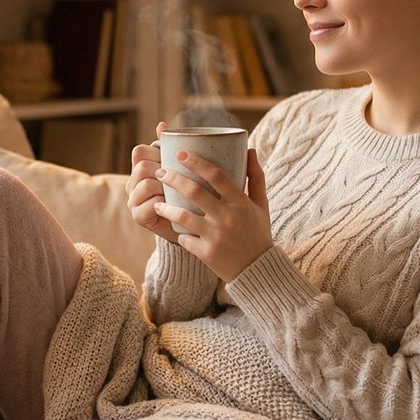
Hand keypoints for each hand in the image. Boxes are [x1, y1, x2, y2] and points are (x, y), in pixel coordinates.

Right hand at [127, 121, 179, 243]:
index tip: (173, 161)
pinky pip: (149, 203)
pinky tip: (174, 206)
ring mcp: (133, 201)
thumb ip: (170, 148)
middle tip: (180, 180)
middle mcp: (132, 184)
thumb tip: (162, 124)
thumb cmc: (187, 195)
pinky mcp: (138, 217)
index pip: (139, 151)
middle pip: (142, 166)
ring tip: (178, 193)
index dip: (156, 152)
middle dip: (163, 171)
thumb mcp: (181, 170)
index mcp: (140, 169)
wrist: (191, 227)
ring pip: (145, 184)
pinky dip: (164, 203)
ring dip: (164, 188)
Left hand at [153, 147, 271, 281]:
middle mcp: (228, 217)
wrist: (258, 270)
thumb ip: (256, 177)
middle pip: (194, 191)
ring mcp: (216, 236)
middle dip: (173, 178)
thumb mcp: (262, 205)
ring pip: (182, 216)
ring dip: (166, 207)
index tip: (181, 153)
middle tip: (160, 171)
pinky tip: (175, 229)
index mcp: (241, 202)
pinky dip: (180, 233)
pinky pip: (185, 239)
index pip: (217, 175)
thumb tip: (250, 149)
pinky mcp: (207, 253)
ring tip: (158, 202)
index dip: (197, 162)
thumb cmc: (258, 233)